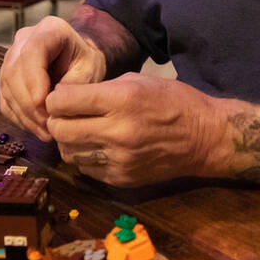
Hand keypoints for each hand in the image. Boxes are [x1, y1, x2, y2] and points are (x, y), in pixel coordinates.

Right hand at [0, 15, 106, 140]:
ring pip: (7, 87)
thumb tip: (53, 103)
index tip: (42, 103)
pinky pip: (5, 99)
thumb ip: (74, 84)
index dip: (33, 79)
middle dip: (28, 103)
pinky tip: (35, 127)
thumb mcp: (90, 69)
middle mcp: (24, 40)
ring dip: (24, 114)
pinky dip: (19, 117)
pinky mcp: (7, 77)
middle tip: (47, 126)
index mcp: (49, 29)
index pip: (32, 51)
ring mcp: (11, 57)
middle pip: (14, 72)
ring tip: (45, 132)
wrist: (78, 59)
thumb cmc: (85, 62)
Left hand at [45, 74, 226, 186]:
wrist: (203, 137)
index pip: (63, 101)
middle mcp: (117, 131)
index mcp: (122, 100)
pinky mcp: (120, 178)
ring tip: (81, 130)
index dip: (57, 97)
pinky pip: (85, 168)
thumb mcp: (137, 81)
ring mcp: (118, 159)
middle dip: (56, 120)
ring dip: (68, 140)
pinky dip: (85, 156)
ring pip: (68, 152)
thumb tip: (67, 96)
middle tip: (65, 115)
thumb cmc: (172, 100)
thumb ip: (101, 89)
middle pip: (59, 130)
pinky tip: (98, 145)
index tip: (62, 96)